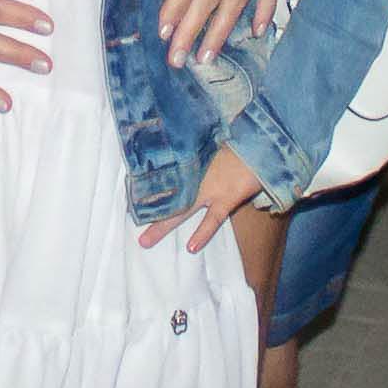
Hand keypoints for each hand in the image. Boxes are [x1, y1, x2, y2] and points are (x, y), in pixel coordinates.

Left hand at [138, 146, 260, 251]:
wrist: (261, 143)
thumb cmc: (239, 140)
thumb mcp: (213, 141)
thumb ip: (199, 150)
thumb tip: (187, 148)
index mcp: (191, 161)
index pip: (163, 175)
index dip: (147, 185)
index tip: (129, 193)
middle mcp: (195, 176)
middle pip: (165, 195)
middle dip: (147, 209)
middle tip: (127, 220)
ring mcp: (209, 188)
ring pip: (181, 211)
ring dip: (162, 226)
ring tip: (145, 241)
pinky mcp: (226, 198)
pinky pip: (212, 219)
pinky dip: (202, 233)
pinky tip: (191, 247)